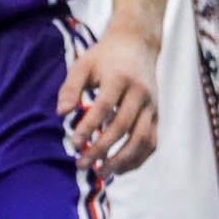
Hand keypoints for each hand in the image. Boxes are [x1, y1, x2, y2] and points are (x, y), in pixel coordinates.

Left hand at [57, 23, 160, 176]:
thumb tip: (61, 113)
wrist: (137, 45)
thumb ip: (70, 87)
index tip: (74, 143)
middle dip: (102, 149)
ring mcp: (152, 106)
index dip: (89, 126)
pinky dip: (137, 160)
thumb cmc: (105, 57)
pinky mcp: (157, 116)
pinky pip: (151, 143)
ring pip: (142, 139)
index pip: (105, 106)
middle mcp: (140, 92)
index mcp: (120, 77)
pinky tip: (119, 169)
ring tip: (101, 173)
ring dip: (122, 161)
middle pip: (122, 127)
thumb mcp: (84, 64)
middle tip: (82, 164)